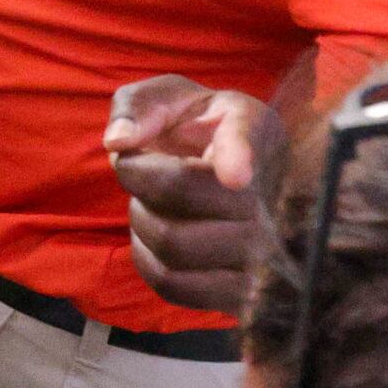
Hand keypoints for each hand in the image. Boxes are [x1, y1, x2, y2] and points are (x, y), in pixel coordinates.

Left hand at [109, 73, 285, 318]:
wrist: (233, 172)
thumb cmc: (195, 128)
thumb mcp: (169, 97)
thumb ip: (138, 106)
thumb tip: (119, 141)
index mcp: (254, 131)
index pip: (245, 144)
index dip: (239, 159)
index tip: (235, 175)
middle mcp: (268, 192)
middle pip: (181, 193)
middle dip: (139, 180)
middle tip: (143, 171)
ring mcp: (261, 248)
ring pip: (174, 244)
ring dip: (142, 220)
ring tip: (155, 203)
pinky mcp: (241, 291)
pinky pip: (175, 285)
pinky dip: (147, 261)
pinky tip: (155, 237)